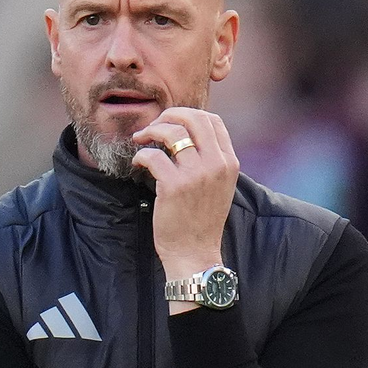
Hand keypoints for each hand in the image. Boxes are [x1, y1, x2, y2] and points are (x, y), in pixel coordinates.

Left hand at [131, 109, 239, 299]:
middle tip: (152, 126)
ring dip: (150, 132)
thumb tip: (186, 133)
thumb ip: (210, 160)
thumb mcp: (218, 187)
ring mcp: (197, 174)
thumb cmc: (201, 222)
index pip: (212, 120)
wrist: (194, 254)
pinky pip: (152, 155)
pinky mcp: (174, 186)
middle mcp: (217, 165)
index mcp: (229, 163)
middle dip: (168, 115)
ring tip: (140, 140)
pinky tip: (138, 163)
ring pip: (171, 132)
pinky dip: (141, 155)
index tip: (171, 121)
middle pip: (193, 118)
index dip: (188, 114)